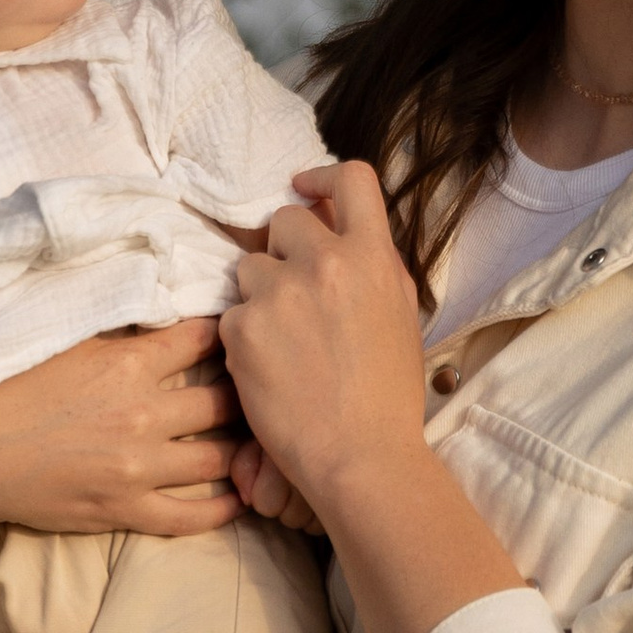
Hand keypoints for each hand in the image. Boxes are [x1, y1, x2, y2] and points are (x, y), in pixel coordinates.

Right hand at [0, 314, 243, 540]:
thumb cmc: (4, 389)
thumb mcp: (65, 340)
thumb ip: (120, 331)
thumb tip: (162, 309)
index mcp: (129, 363)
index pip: (205, 336)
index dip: (229, 330)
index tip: (244, 330)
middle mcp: (144, 413)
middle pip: (225, 399)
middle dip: (246, 391)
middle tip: (260, 389)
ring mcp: (138, 467)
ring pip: (220, 457)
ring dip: (241, 447)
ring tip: (255, 439)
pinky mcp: (124, 510)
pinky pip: (191, 516)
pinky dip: (223, 507)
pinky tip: (240, 496)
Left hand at [224, 163, 525, 632]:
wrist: (361, 455)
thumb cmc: (389, 397)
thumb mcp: (400, 316)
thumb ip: (369, 269)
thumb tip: (342, 242)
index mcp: (374, 256)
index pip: (353, 177)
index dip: (323, 176)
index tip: (306, 188)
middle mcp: (326, 263)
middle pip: (284, 219)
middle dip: (282, 249)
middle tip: (290, 290)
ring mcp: (279, 293)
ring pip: (249, 268)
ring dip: (259, 294)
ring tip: (282, 342)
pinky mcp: (242, 327)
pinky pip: (231, 314)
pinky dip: (243, 337)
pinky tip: (267, 370)